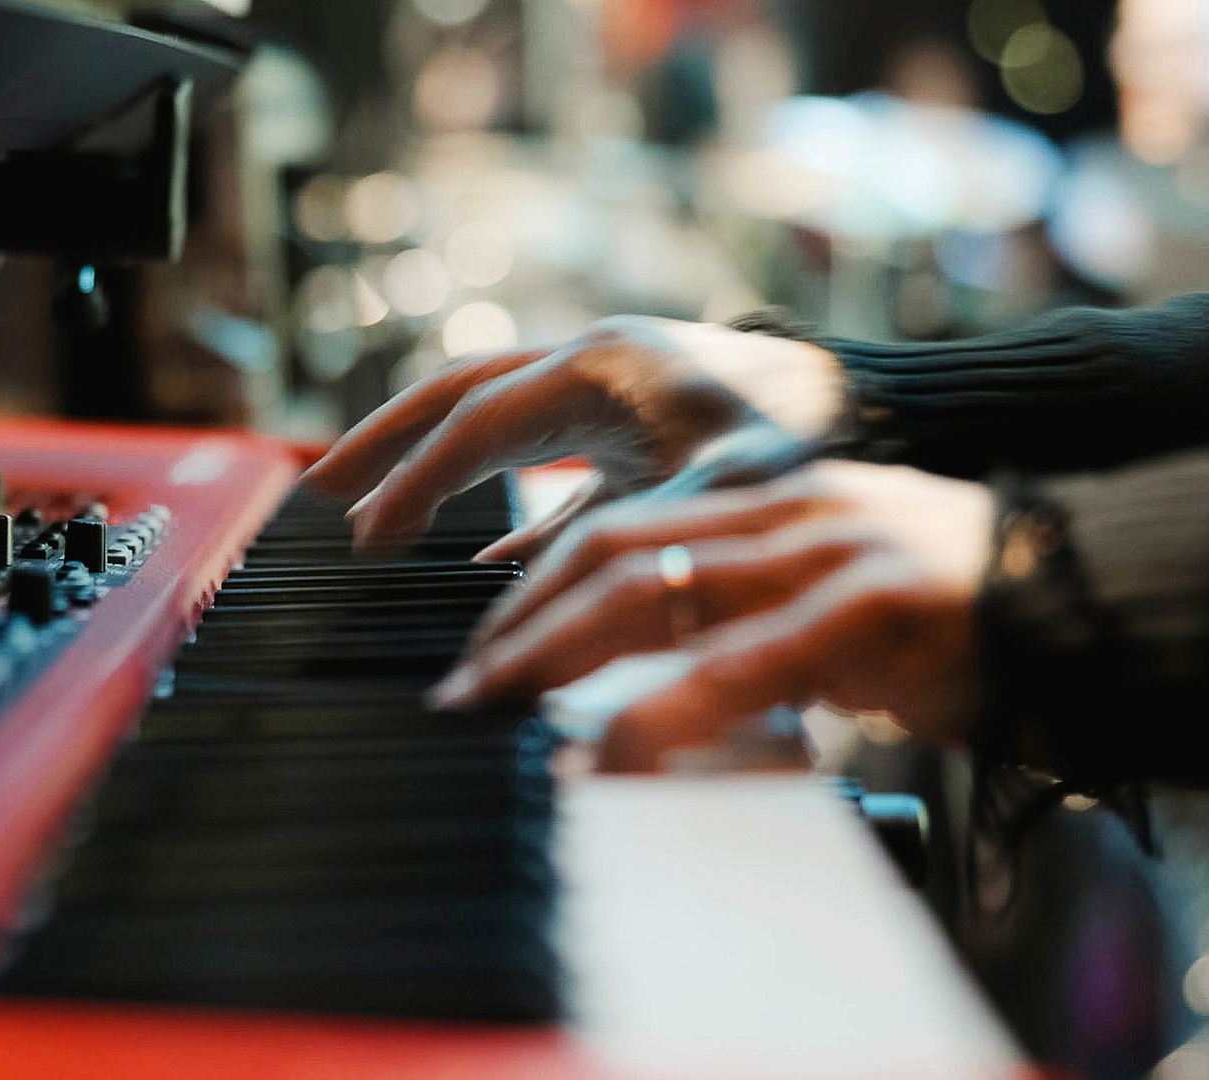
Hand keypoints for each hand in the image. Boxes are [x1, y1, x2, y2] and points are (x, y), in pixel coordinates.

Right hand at [300, 316, 846, 553]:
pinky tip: (467, 563)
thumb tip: (507, 612)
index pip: (477, 422)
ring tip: (360, 512)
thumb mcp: (720, 497)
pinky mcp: (630, 428)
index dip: (413, 481)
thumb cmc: (817, 447)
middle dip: (381, 443)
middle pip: (455, 394)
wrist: (896, 411)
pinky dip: (494, 505)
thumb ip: (613, 549)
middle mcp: (593, 364)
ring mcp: (608, 390)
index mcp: (605, 368)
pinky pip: (537, 460)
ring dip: (423, 463)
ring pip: (486, 416)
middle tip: (313, 493)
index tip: (361, 539)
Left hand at [427, 461, 995, 769]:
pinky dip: (658, 714)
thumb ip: (737, 612)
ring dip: (554, 655)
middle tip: (460, 690)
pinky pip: (738, 664)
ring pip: (653, 590)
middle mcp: (779, 511)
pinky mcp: (869, 607)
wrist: (1077, 601)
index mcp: (763, 501)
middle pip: (610, 551)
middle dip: (519, 623)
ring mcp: (822, 551)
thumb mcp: (821, 593)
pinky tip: (606, 757)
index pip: (615, 528)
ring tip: (495, 708)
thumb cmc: (941, 618)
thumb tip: (643, 664)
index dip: (531, 586)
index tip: (478, 648)